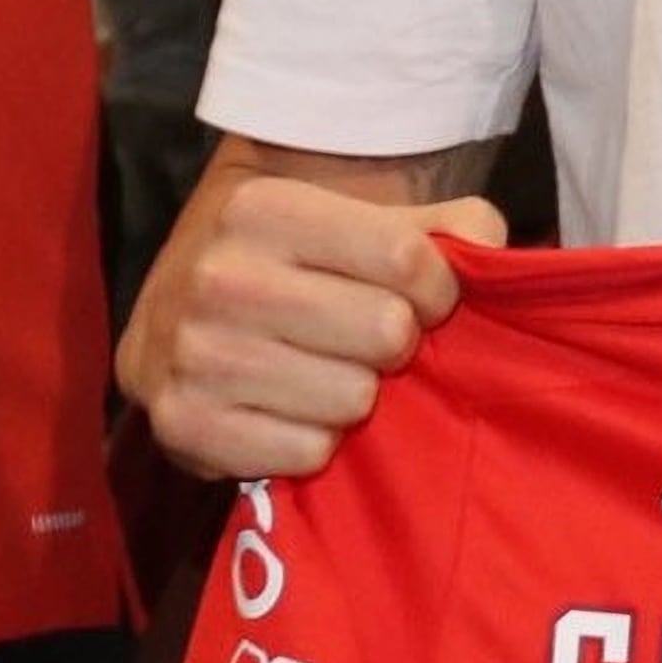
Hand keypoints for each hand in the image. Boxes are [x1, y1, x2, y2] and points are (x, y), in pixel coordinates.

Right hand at [117, 158, 503, 481]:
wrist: (174, 308)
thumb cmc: (291, 264)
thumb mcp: (355, 218)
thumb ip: (441, 224)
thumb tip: (487, 243)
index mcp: (264, 209)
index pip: (407, 258)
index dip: (435, 287)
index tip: (419, 296)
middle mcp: (220, 276)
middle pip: (385, 331)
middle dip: (393, 342)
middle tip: (363, 341)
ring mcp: (193, 354)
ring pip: (351, 400)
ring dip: (353, 396)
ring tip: (321, 372)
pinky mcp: (181, 424)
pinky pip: (305, 453)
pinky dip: (311, 442)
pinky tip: (286, 411)